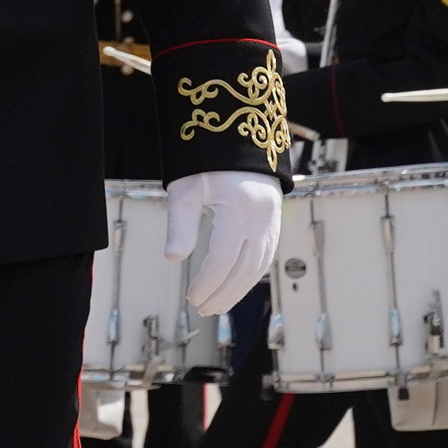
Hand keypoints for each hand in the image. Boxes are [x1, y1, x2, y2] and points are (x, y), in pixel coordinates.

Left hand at [164, 170, 280, 317]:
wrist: (239, 138)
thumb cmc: (207, 162)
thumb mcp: (187, 187)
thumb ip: (180, 223)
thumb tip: (173, 258)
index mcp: (239, 208)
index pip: (223, 259)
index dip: (207, 282)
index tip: (191, 297)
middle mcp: (261, 218)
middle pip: (244, 269)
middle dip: (223, 293)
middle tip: (203, 309)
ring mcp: (272, 221)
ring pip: (258, 267)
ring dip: (238, 290)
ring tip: (216, 305)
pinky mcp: (274, 222)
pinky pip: (265, 257)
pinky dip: (249, 276)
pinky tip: (234, 286)